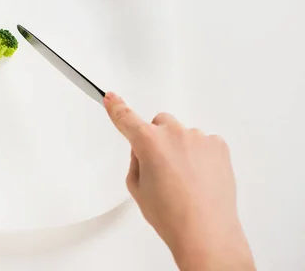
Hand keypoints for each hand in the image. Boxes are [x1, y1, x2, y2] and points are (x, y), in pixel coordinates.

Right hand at [104, 92, 254, 270]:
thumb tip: (144, 150)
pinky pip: (203, 142)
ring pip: (182, 134)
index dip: (116, 107)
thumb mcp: (137, 188)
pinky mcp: (219, 146)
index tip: (111, 98)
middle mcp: (174, 134)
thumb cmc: (171, 216)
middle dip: (156, 138)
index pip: (126, 118)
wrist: (206, 233)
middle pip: (159, 124)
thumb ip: (136, 160)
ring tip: (183, 181)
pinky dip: (200, 155)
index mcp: (148, 142)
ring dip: (180, 148)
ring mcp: (199, 138)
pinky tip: (199, 178)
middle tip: (159, 167)